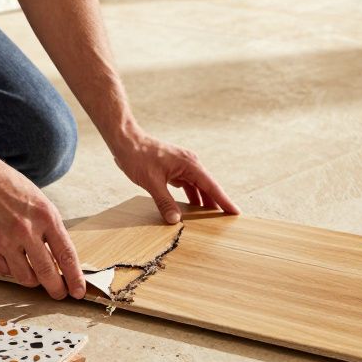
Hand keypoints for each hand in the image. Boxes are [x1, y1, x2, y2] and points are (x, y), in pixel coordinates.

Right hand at [0, 156, 85, 299]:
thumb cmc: (9, 186)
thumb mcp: (39, 202)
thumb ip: (50, 229)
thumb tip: (61, 260)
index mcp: (46, 216)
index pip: (66, 255)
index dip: (75, 278)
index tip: (78, 291)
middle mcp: (27, 230)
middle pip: (47, 273)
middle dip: (56, 289)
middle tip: (59, 294)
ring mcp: (5, 241)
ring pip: (25, 278)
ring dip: (33, 281)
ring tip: (35, 275)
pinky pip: (5, 271)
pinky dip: (12, 270)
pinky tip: (13, 261)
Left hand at [110, 131, 239, 223]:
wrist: (126, 141)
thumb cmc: (138, 157)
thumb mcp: (152, 183)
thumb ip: (165, 202)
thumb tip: (175, 220)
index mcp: (189, 165)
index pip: (211, 186)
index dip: (224, 201)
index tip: (235, 212)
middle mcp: (190, 164)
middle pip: (207, 187)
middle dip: (216, 203)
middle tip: (226, 220)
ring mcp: (182, 165)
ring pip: (197, 186)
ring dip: (203, 200)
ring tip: (210, 217)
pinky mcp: (174, 168)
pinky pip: (187, 184)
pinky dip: (191, 195)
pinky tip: (191, 206)